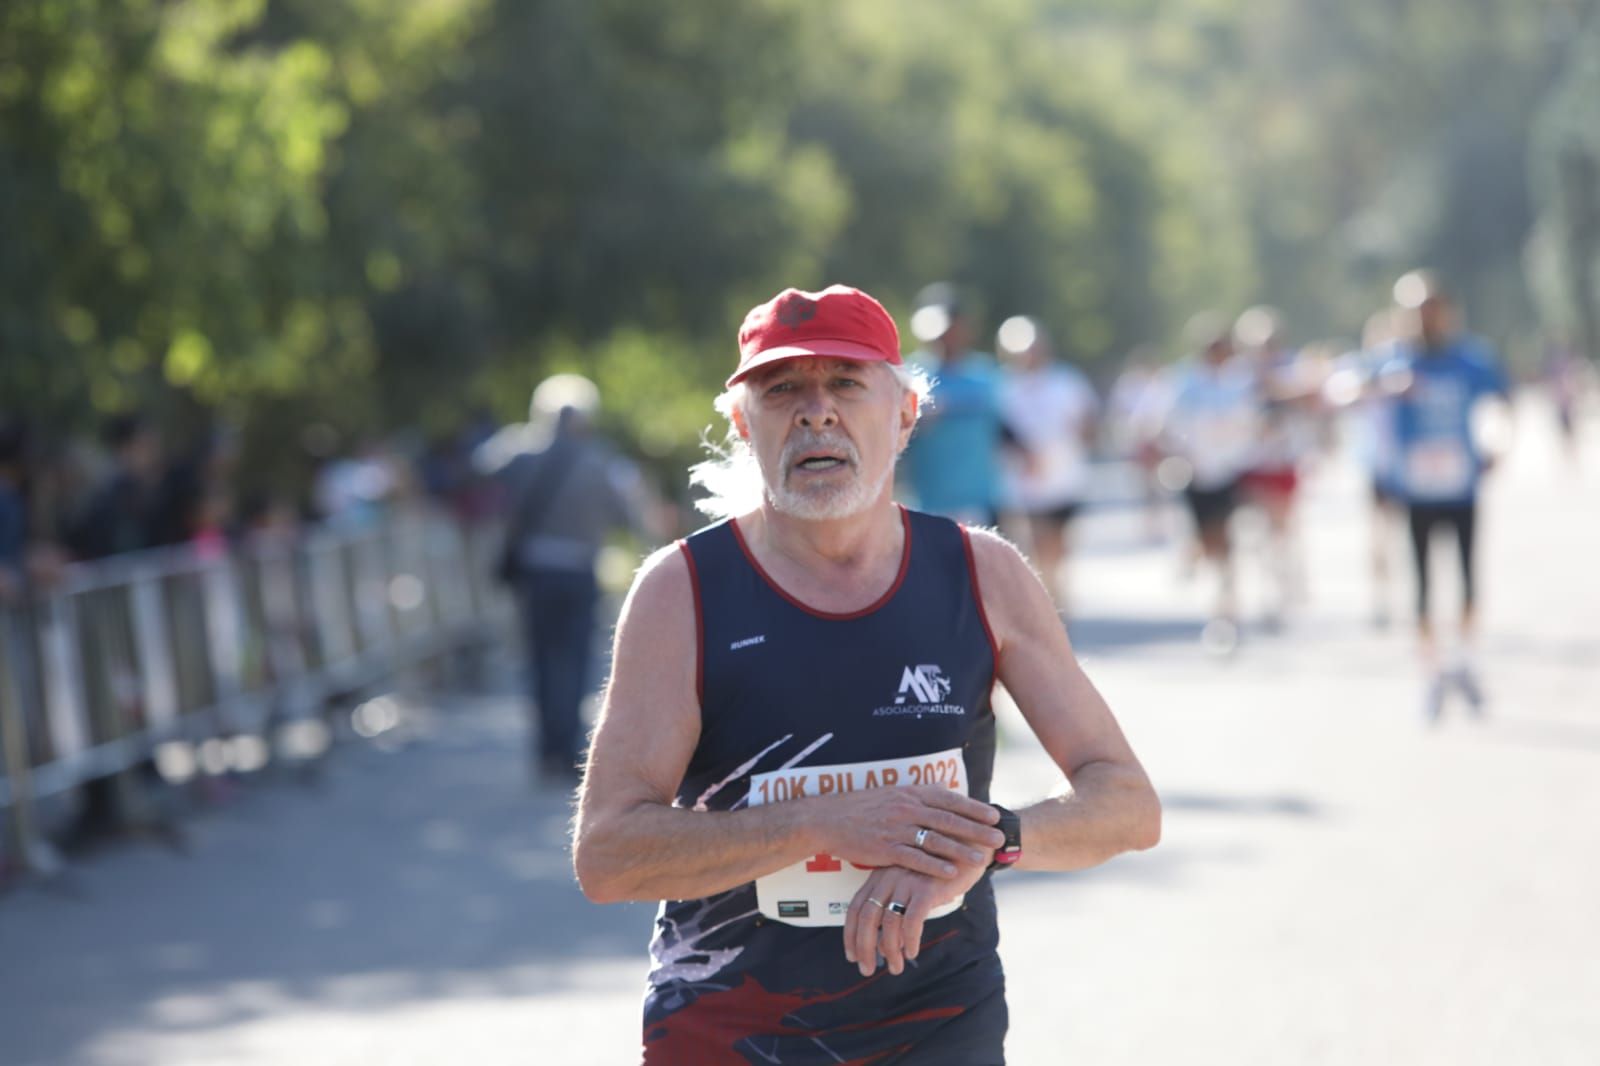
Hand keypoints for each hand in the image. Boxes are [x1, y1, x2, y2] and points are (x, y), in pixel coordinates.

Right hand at [818, 786, 1003, 879]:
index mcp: (909, 793)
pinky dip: (935, 865)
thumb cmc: (861, 808)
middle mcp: (906, 808)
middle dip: (976, 829)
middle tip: (998, 837)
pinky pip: (915, 858)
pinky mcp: (885, 848)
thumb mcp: (891, 795)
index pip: (948, 800)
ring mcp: (896, 828)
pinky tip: (952, 872)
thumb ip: (917, 797)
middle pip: (948, 819)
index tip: (993, 815)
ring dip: (961, 849)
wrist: (827, 818)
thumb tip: (943, 795)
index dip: (972, 808)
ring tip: (981, 858)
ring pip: (935, 839)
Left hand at [842, 855, 988, 976]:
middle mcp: (889, 877)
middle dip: (864, 947)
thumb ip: (895, 907)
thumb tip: (884, 944)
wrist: (967, 844)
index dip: (851, 934)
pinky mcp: (927, 888)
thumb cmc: (937, 868)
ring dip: (889, 950)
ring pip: (889, 922)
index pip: (856, 907)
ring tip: (895, 967)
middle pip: (867, 917)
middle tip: (867, 970)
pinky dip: (910, 940)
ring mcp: (907, 881)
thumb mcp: (909, 882)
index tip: (852, 955)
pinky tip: (912, 952)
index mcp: (879, 875)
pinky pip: (912, 920)